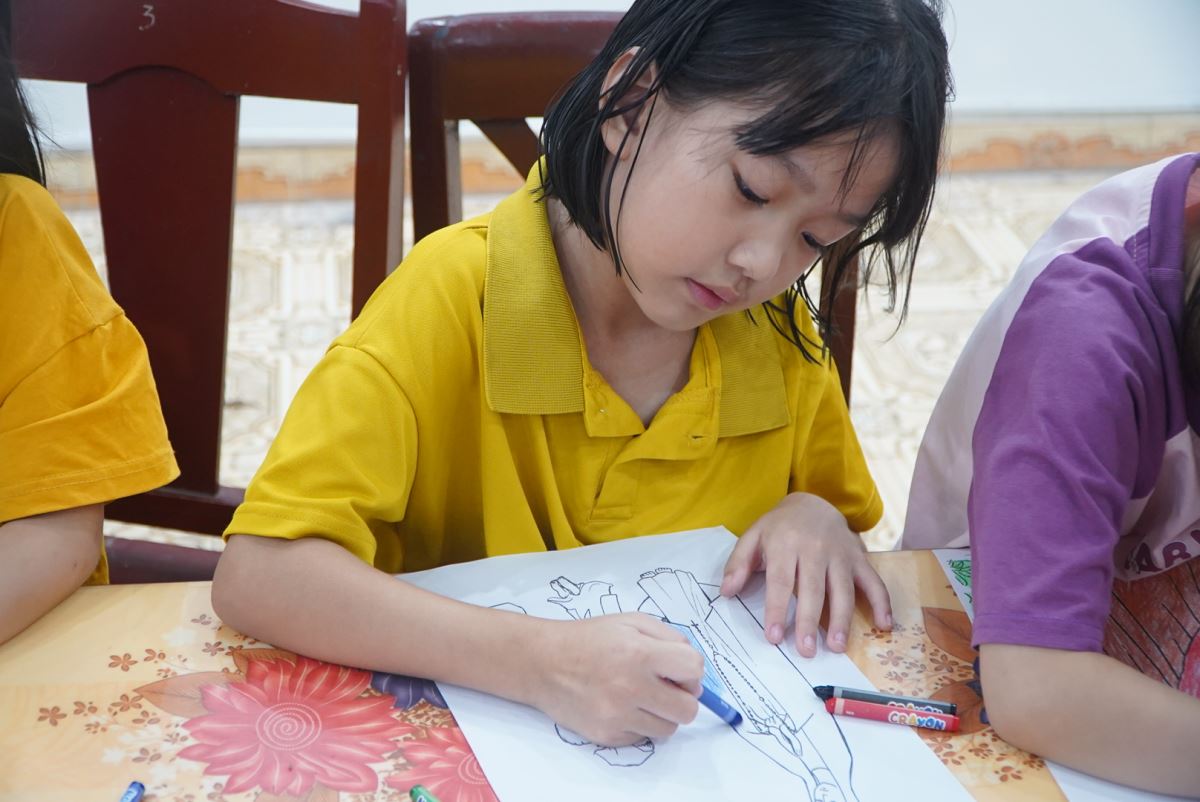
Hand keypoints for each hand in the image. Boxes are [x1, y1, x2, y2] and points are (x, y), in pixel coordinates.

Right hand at [532, 613, 702, 745]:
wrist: (543, 662)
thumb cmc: (589, 639)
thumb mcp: (631, 622)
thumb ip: (670, 638)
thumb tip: (694, 671)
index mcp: (640, 653)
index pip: (694, 670)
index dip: (691, 671)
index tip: (678, 671)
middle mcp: (630, 687)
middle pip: (688, 710)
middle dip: (683, 698)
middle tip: (666, 688)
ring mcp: (617, 716)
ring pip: (667, 729)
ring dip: (661, 714)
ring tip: (641, 697)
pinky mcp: (606, 735)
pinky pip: (642, 738)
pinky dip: (638, 724)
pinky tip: (621, 706)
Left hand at [719, 492, 891, 656]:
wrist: (813, 502)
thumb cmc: (779, 527)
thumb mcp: (753, 537)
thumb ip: (738, 563)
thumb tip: (726, 592)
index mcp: (785, 544)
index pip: (781, 581)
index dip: (777, 609)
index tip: (774, 636)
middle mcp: (815, 549)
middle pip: (813, 589)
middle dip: (810, 621)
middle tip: (806, 651)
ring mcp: (840, 554)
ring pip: (843, 589)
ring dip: (842, 620)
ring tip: (837, 647)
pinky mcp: (859, 558)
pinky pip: (873, 581)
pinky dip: (882, 603)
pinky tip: (884, 626)